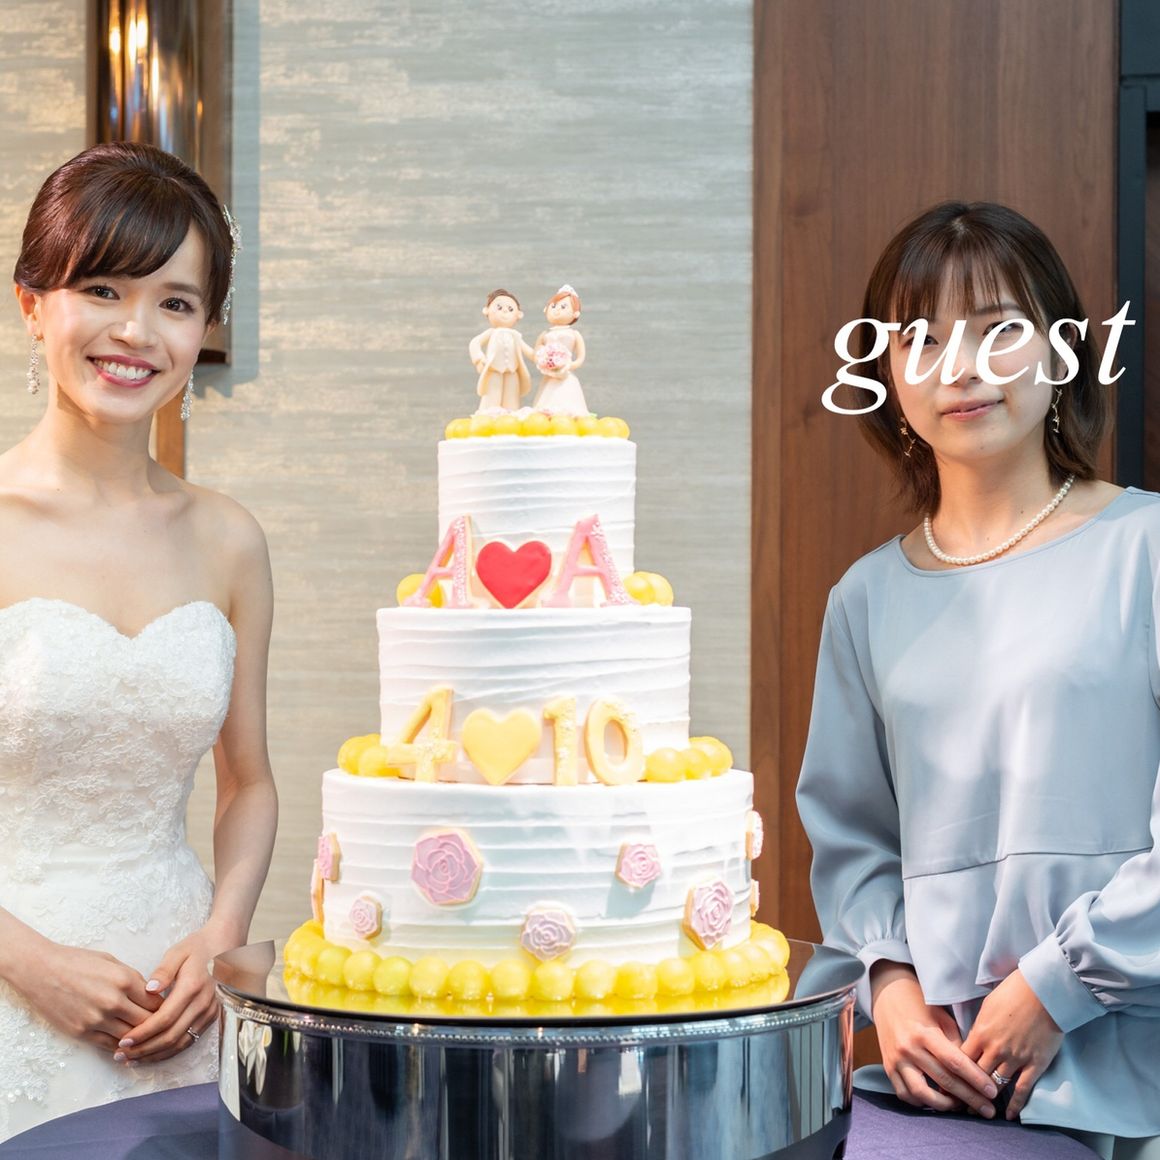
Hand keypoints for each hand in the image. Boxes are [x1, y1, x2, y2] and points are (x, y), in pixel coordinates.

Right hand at [7, 941, 161, 1053]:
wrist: (41, 970)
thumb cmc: (77, 961)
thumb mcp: (112, 962)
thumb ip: (133, 979)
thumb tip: (150, 994)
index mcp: (125, 980)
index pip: (156, 1002)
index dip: (164, 1008)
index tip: (168, 1010)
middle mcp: (113, 1001)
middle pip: (146, 1022)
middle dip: (156, 1025)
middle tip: (162, 1028)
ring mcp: (96, 1019)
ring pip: (129, 1037)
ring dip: (139, 1039)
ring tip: (147, 1039)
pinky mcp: (81, 1032)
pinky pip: (108, 1045)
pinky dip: (120, 1047)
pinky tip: (127, 1046)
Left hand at [118, 926, 233, 1062]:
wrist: (224, 946)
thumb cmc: (197, 948)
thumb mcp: (178, 952)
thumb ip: (163, 970)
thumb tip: (149, 989)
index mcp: (192, 987)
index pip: (164, 1019)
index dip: (143, 1033)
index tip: (123, 1041)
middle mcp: (203, 1003)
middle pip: (171, 1036)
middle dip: (144, 1049)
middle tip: (121, 1055)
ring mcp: (209, 1012)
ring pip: (180, 1043)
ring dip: (155, 1055)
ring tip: (132, 1059)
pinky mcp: (211, 1017)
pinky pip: (189, 1041)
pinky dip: (169, 1052)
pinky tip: (152, 1054)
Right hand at [871, 962, 998, 1115]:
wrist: (887, 997)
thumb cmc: (919, 1005)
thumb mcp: (941, 1018)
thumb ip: (955, 1044)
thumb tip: (972, 1071)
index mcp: (924, 1033)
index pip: (954, 1062)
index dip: (976, 1079)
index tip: (992, 1091)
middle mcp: (908, 1049)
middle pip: (944, 1081)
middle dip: (970, 1098)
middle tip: (988, 1110)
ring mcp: (896, 1060)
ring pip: (922, 1094)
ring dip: (945, 1105)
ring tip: (961, 1106)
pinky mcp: (887, 1068)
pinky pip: (905, 1094)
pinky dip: (922, 1103)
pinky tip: (936, 1101)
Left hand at [961, 969, 1062, 1119]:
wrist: (1043, 992)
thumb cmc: (1013, 992)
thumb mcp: (987, 1006)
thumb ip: (980, 1027)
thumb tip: (973, 1039)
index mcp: (980, 1033)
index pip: (961, 1059)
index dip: (953, 1072)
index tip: (947, 1081)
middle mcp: (995, 1049)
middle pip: (975, 1076)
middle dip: (966, 1089)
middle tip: (958, 1102)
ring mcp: (1015, 1059)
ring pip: (996, 1085)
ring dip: (987, 1099)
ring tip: (979, 1111)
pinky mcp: (1034, 1064)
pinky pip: (1022, 1089)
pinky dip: (1015, 1104)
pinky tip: (1009, 1115)